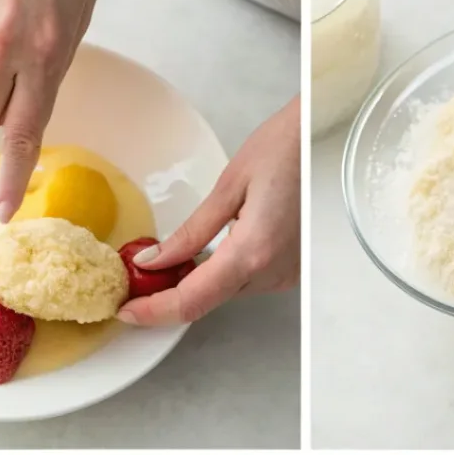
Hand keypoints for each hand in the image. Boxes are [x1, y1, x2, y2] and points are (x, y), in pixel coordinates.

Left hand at [117, 97, 300, 326]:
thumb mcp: (228, 186)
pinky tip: (198, 259)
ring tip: (159, 268)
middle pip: (207, 301)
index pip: (192, 300)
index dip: (155, 311)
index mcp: (251, 252)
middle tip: (133, 284)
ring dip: (192, 286)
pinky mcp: (288, 270)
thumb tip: (154, 261)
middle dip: (167, 298)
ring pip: (224, 293)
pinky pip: (243, 282)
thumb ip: (191, 233)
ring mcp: (283, 275)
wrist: (326, 142)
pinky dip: (216, 275)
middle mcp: (270, 274)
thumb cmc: (286, 149)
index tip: (127, 310)